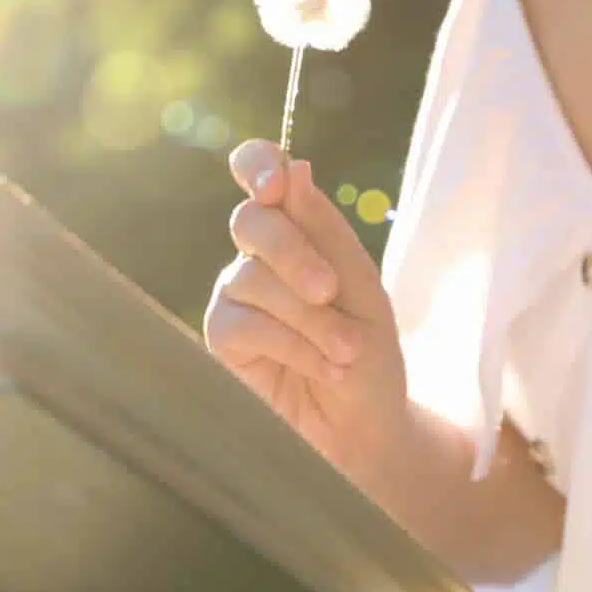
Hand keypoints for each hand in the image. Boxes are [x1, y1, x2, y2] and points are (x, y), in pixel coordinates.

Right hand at [205, 139, 411, 479]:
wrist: (366, 427)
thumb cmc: (369, 355)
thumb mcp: (364, 288)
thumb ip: (327, 230)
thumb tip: (295, 166)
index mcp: (297, 229)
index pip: (260, 173)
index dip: (258, 165)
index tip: (275, 185)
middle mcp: (258, 256)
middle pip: (251, 223)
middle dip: (294, 254)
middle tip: (331, 291)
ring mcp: (236, 296)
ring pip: (251, 279)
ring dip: (309, 318)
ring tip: (347, 351)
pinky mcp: (223, 340)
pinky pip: (242, 325)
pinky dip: (292, 346)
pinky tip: (324, 367)